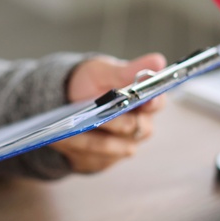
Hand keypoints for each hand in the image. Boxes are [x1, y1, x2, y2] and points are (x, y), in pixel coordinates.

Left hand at [48, 53, 167, 173]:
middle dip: (115, 122)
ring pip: (111, 147)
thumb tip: (158, 60)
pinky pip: (91, 158)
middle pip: (134, 129)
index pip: (156, 104)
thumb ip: (128, 71)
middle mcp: (139, 127)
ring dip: (91, 138)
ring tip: (71, 128)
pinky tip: (61, 139)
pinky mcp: (103, 160)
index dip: (152, 103)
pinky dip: (75, 148)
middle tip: (99, 116)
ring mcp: (122, 145)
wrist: (66, 100)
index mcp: (145, 102)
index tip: (145, 100)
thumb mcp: (105, 71)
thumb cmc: (91, 81)